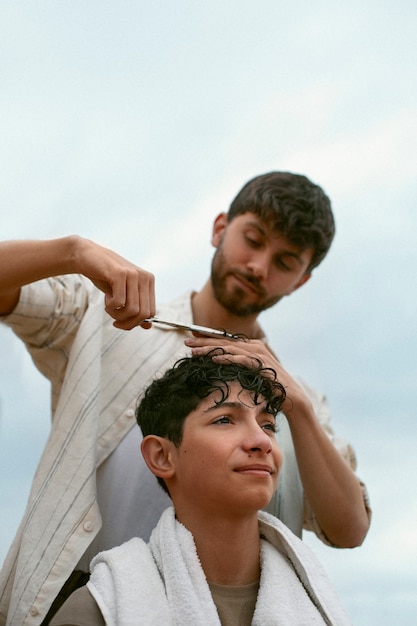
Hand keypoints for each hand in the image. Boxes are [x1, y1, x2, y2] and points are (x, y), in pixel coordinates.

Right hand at [74, 237, 155, 329]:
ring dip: (117, 315)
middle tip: (115, 321)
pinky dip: (110, 306)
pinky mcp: (120, 274)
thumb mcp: (123, 294)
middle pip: (143, 314)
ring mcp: (134, 274)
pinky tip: (106, 298)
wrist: (87, 256)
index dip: (136, 323)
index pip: (151, 313)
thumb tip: (148, 327)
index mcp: (149, 281)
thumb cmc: (106, 277)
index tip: (122, 322)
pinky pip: (119, 302)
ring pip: (132, 310)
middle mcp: (145, 277)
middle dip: (127, 323)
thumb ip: (136, 308)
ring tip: (109, 307)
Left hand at [184, 335, 311, 418]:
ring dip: (211, 349)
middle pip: (224, 342)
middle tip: (186, 343)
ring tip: (195, 351)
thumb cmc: (269, 388)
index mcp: (251, 347)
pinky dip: (229, 358)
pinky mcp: (263, 365)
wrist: (292, 399)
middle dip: (204, 342)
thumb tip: (217, 364)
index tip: (190, 340)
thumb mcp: (250, 375)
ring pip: (230, 349)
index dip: (207, 339)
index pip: (225, 341)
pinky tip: (215, 359)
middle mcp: (255, 347)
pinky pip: (243, 360)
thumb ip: (237, 367)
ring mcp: (260, 355)